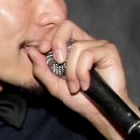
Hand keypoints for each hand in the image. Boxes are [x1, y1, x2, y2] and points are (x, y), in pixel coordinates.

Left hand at [25, 21, 139, 139]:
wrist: (98, 112)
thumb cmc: (79, 100)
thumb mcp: (54, 86)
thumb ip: (42, 69)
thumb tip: (30, 51)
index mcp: (72, 47)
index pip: (57, 30)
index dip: (48, 37)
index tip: (42, 50)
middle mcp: (85, 42)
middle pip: (67, 26)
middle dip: (57, 42)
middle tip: (58, 62)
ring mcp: (98, 46)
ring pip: (76, 47)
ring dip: (72, 71)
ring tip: (75, 86)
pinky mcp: (109, 51)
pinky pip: (88, 54)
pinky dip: (82, 72)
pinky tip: (85, 85)